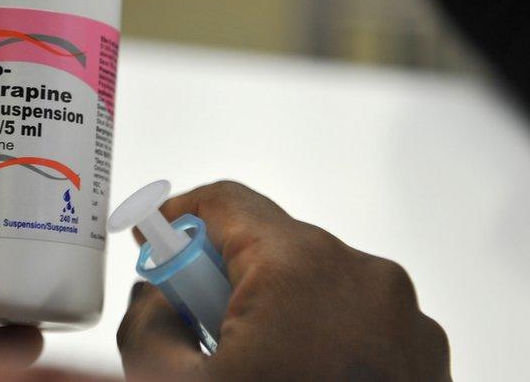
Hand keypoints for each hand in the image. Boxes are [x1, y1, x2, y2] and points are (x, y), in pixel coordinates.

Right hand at [117, 181, 450, 380]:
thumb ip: (146, 321)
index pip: (226, 204)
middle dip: (221, 279)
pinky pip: (353, 319)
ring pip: (312, 284)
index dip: (176, 218)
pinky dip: (315, 337)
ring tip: (253, 371)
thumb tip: (157, 297)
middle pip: (269, 246)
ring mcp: (403, 319)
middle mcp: (364, 279)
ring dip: (271, 312)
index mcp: (302, 269)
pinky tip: (294, 380)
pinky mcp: (423, 355)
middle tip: (195, 332)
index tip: (153, 241)